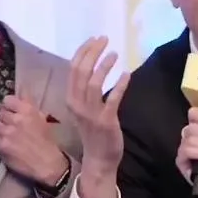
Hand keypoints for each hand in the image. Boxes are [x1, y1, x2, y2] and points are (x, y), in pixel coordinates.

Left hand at [0, 95, 67, 185]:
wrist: (47, 164)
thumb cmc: (47, 141)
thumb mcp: (42, 118)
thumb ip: (29, 104)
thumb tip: (22, 89)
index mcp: (27, 110)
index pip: (7, 100)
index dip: (8, 106)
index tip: (11, 111)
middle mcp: (16, 119)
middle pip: (0, 113)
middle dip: (4, 118)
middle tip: (11, 125)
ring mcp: (7, 132)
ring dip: (0, 129)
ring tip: (8, 136)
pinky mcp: (2, 145)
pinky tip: (8, 145)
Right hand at [66, 36, 129, 177]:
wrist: (99, 159)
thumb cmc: (93, 132)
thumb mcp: (84, 109)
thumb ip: (86, 90)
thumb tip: (94, 66)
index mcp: (70, 98)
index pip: (73, 69)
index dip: (83, 51)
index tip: (94, 39)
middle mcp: (77, 104)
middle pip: (81, 72)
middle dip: (92, 52)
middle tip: (104, 39)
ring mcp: (90, 113)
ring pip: (93, 83)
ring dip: (104, 66)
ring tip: (115, 53)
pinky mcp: (106, 121)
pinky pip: (112, 99)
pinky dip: (119, 85)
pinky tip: (126, 75)